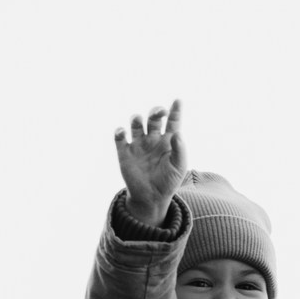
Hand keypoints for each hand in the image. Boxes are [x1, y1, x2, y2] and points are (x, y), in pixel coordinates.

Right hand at [113, 100, 186, 225]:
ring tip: (138, 121)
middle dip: (155, 112)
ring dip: (136, 119)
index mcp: (168, 141)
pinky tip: (122, 132)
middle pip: (153, 119)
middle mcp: (153, 139)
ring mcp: (138, 145)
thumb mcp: (179, 167)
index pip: (173, 122)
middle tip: (159, 112)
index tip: (178, 100)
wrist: (151, 197)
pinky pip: (120, 139)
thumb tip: (178, 134)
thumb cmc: (168, 181)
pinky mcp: (125, 153)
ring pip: (136, 124)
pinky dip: (119, 132)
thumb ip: (180, 150)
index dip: (175, 110)